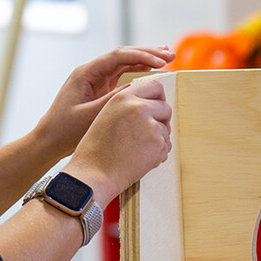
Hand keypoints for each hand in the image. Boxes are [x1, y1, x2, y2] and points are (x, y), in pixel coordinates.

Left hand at [34, 45, 174, 159]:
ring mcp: (95, 79)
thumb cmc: (65, 131)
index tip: (160, 61)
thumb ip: (114, 100)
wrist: (48, 141)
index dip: (142, 56)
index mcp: (85, 73)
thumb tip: (137, 87)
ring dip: (144, 60)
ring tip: (166, 58)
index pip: (118, 56)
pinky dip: (138, 72)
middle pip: (122, 55)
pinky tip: (152, 71)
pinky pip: (121, 75)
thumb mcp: (92, 115)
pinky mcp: (98, 89)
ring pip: (123, 63)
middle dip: (147, 54)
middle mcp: (90, 72)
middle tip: (170, 55)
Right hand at [63, 77, 172, 204]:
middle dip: (160, 121)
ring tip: (136, 150)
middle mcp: (138, 107)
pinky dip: (158, 153)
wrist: (93, 174)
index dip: (159, 98)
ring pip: (166, 129)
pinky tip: (139, 159)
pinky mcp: (158, 143)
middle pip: (165, 108)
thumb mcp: (107, 116)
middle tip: (146, 135)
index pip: (155, 86)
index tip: (156, 109)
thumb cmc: (97, 150)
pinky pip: (166, 145)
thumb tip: (153, 104)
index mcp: (122, 97)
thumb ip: (128, 106)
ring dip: (158, 139)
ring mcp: (150, 125)